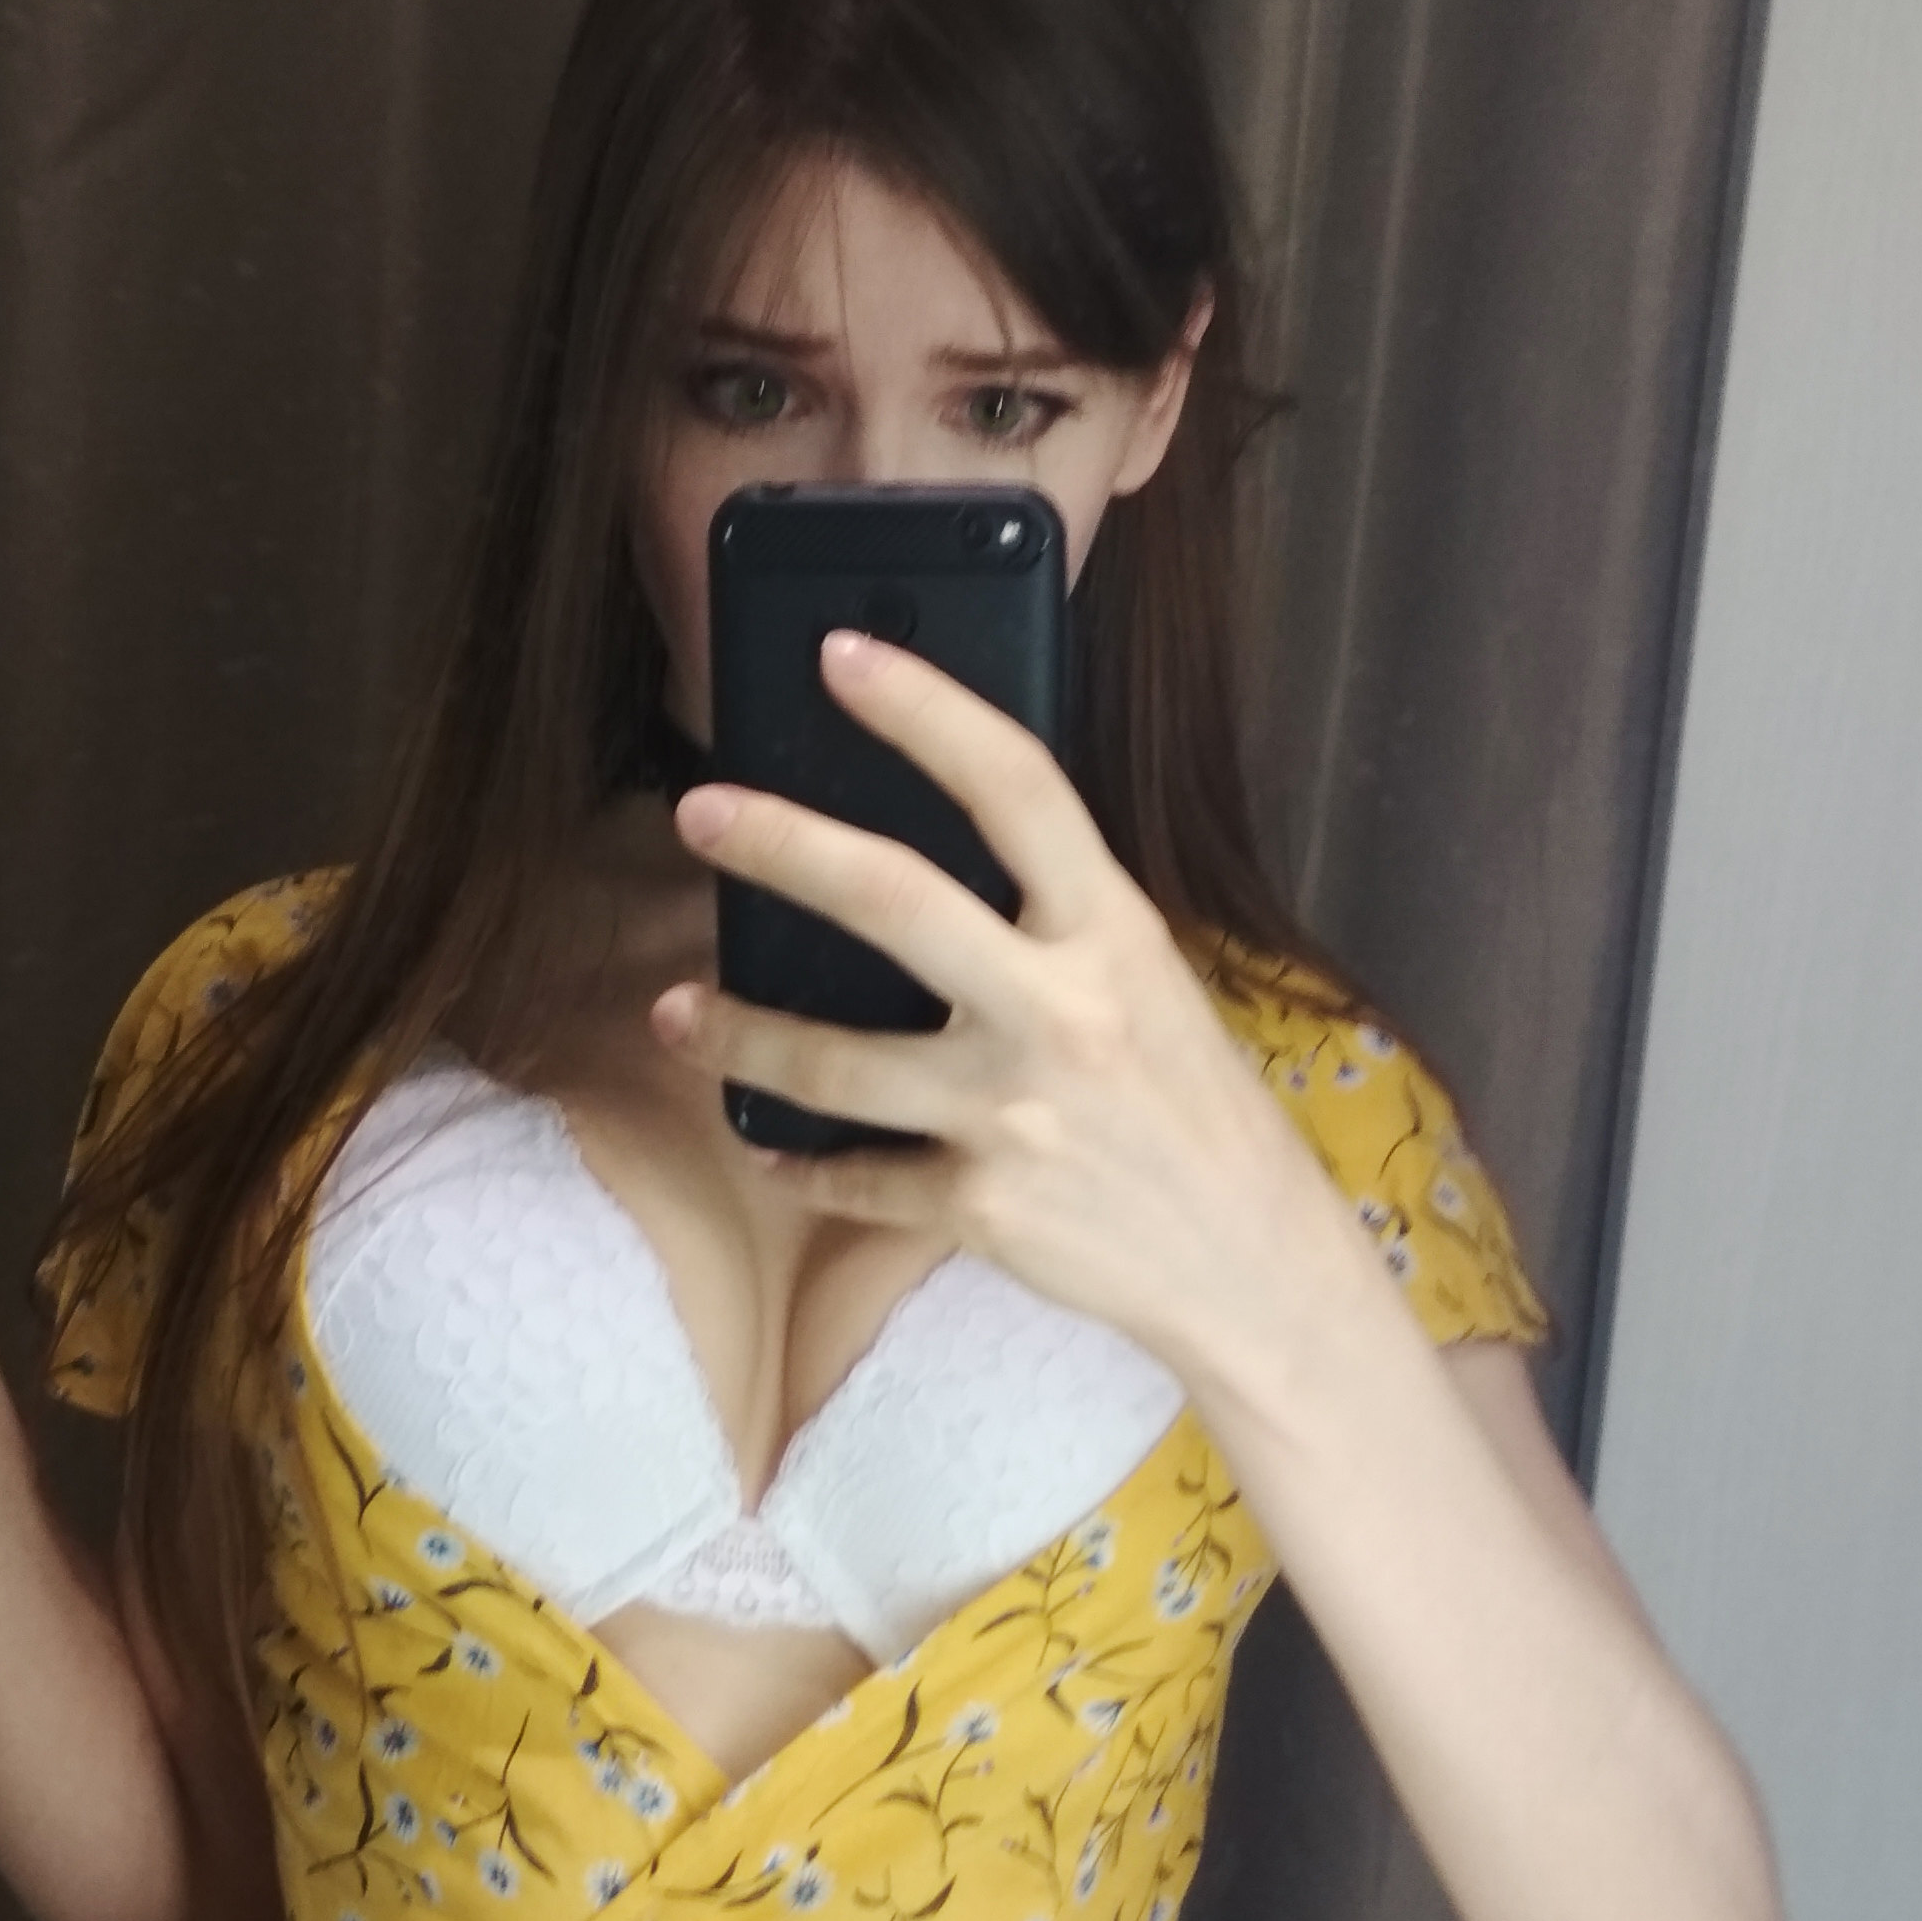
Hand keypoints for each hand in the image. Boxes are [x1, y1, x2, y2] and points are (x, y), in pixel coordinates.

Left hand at [651, 633, 1361, 1381]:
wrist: (1250, 1265)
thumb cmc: (1194, 1110)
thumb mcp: (1149, 984)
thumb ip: (1055, 923)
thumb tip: (932, 854)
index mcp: (1112, 932)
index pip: (1016, 788)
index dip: (926, 710)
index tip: (843, 655)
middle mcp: (1059, 1010)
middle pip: (892, 901)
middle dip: (781, 845)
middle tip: (698, 813)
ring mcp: (1012, 1112)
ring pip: (833, 1062)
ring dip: (736, 1032)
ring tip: (672, 1012)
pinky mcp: (979, 1205)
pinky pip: (855, 1179)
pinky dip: (800, 1166)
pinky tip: (767, 1148)